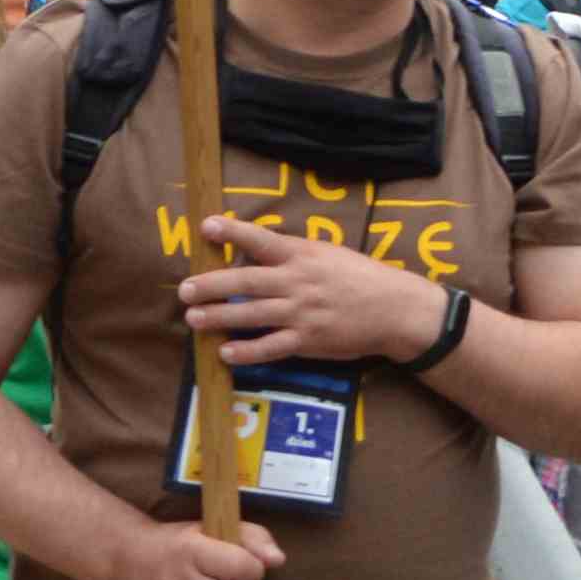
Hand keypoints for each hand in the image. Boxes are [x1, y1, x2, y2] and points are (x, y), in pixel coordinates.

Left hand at [182, 215, 445, 369]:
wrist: (396, 310)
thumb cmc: (361, 278)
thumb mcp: (328, 255)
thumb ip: (293, 255)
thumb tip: (253, 254)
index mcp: (303, 256)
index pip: (261, 241)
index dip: (233, 233)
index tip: (206, 226)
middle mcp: (298, 283)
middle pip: (246, 283)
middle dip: (212, 285)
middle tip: (185, 289)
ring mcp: (302, 313)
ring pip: (252, 315)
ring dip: (220, 317)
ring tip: (194, 319)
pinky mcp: (309, 341)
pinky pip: (271, 347)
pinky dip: (247, 352)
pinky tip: (226, 353)